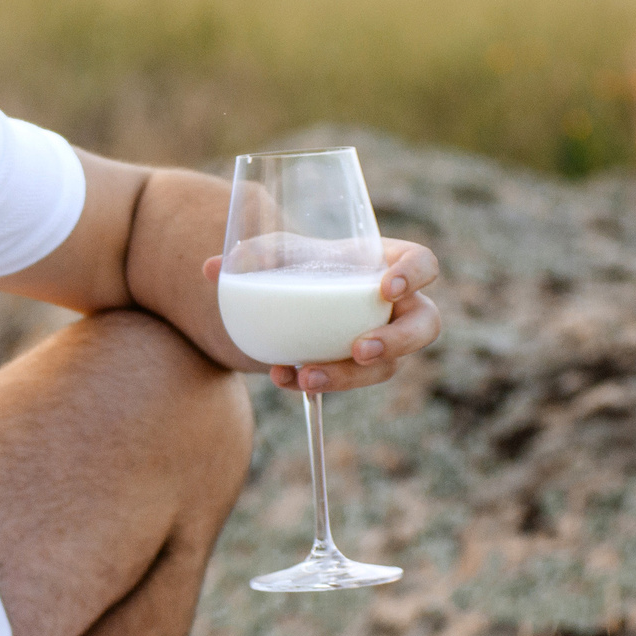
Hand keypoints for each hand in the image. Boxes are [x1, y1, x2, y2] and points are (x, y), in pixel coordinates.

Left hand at [199, 238, 443, 392]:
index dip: (414, 275)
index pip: (423, 263)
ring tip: (307, 376)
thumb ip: (250, 255)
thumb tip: (212, 268)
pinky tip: (282, 377)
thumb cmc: (297, 262)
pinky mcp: (361, 367)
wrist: (294, 293)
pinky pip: (350, 381)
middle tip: (359, 350)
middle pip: (423, 326)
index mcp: (388, 263)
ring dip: (350, 376)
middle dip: (396, 342)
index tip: (386, 288)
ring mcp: (385, 339)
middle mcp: (399, 305)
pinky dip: (319, 382)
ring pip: (387, 367)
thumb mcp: (277, 252)